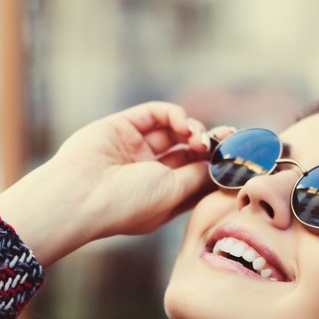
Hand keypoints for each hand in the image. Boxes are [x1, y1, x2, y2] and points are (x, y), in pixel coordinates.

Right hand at [0, 102, 234, 264]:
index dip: (217, 166)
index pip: (197, 177)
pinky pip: (156, 114)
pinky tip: (182, 124)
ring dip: (193, 129)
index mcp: (162, 197)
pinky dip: (174, 114)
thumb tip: (220, 163)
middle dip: (210, 143)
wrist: (81, 193)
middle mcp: (149, 173)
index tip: (238, 158)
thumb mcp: (173, 193)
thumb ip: (198, 175)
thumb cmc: (127, 204)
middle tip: (228, 137)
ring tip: (197, 137)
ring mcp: (136, 149)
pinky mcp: (124, 126)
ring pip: (175, 130)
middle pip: (189, 152)